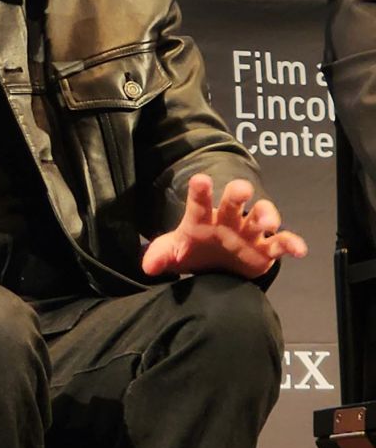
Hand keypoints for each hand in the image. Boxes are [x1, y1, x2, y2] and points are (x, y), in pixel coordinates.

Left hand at [141, 174, 307, 279]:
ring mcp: (249, 232)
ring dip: (266, 215)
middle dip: (238, 193)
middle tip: (242, 190)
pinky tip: (300, 250)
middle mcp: (229, 219)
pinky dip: (292, 244)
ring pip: (262, 216)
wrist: (215, 267)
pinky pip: (281, 244)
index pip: (200, 201)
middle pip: (235, 201)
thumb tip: (147, 266)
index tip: (200, 180)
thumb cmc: (194, 251)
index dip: (200, 191)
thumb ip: (160, 256)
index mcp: (203, 218)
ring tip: (268, 222)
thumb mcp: (173, 254)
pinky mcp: (266, 249)